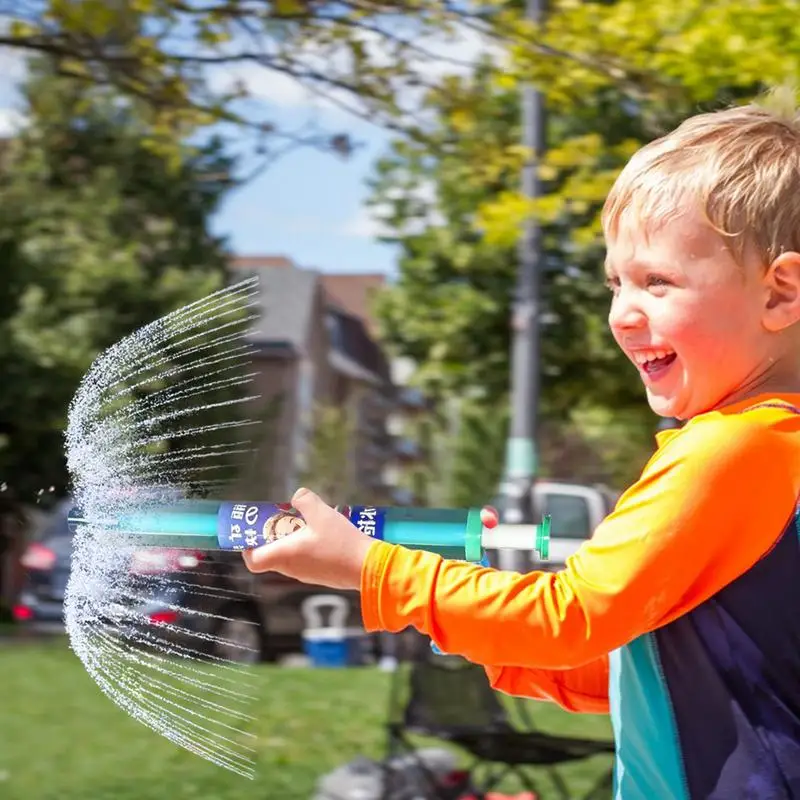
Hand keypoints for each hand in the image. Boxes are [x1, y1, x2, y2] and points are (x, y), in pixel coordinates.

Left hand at [242, 488, 374, 589]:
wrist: (368, 567)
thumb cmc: (340, 542)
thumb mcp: (321, 513)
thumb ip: (305, 500)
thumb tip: (297, 496)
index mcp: (284, 555)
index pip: (253, 560)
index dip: (248, 547)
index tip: (254, 532)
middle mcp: (291, 569)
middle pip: (271, 555)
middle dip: (274, 536)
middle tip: (286, 519)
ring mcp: (306, 575)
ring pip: (289, 558)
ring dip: (293, 541)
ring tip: (308, 523)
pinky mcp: (320, 576)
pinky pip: (305, 561)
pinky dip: (307, 548)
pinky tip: (324, 535)